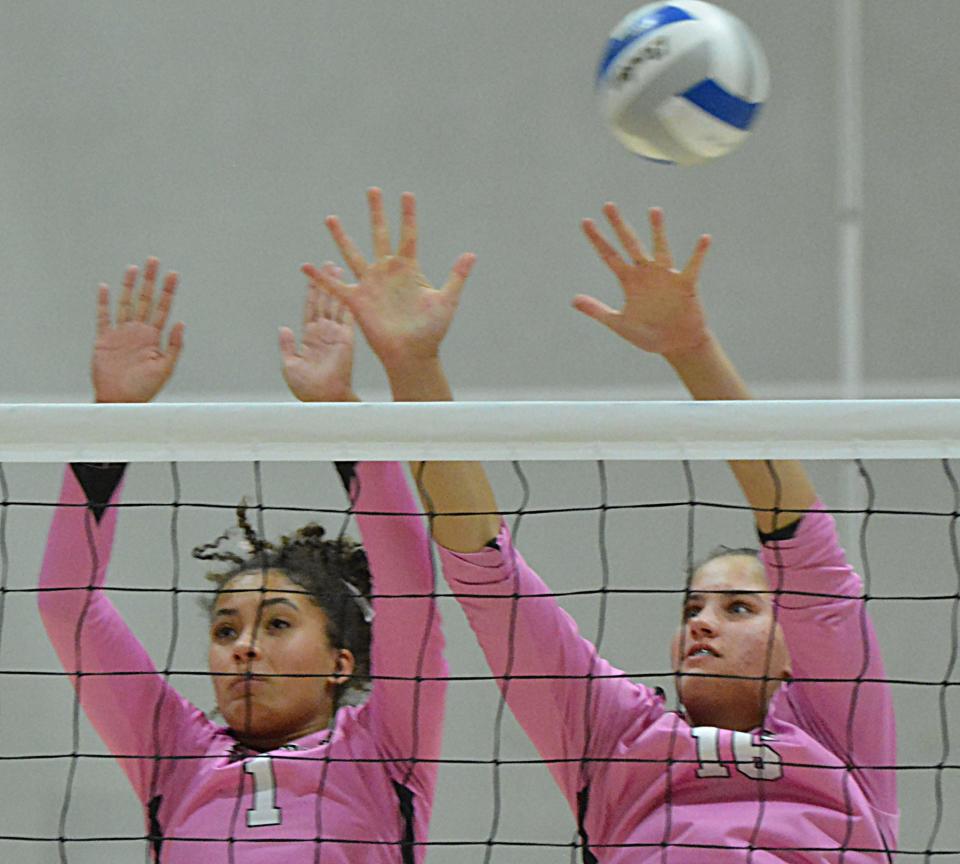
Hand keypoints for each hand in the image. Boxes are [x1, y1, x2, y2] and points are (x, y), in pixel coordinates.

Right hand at [92, 258, 183, 402]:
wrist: (121, 401)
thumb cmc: (144, 388)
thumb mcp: (165, 368)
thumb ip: (174, 346)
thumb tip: (182, 323)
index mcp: (154, 337)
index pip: (163, 308)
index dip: (168, 291)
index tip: (173, 274)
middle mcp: (138, 331)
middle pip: (145, 300)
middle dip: (150, 281)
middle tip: (154, 261)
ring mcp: (121, 333)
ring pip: (125, 303)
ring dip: (129, 286)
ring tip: (134, 268)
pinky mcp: (104, 339)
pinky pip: (103, 317)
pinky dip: (104, 302)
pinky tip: (106, 287)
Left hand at [279, 267, 358, 402]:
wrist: (324, 397)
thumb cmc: (306, 387)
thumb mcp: (289, 365)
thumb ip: (286, 346)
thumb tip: (283, 328)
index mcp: (309, 337)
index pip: (310, 309)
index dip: (311, 292)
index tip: (313, 276)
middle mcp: (324, 332)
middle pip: (324, 302)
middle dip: (326, 283)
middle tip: (329, 264)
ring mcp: (335, 334)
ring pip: (336, 305)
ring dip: (337, 288)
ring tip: (338, 270)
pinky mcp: (346, 339)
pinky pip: (347, 317)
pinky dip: (348, 303)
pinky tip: (349, 288)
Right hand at [302, 188, 475, 374]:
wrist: (413, 354)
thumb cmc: (432, 331)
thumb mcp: (446, 301)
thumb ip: (456, 276)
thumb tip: (471, 254)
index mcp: (409, 269)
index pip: (408, 235)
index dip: (408, 215)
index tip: (407, 194)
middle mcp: (388, 272)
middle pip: (380, 235)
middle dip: (377, 213)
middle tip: (373, 190)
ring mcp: (371, 285)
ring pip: (353, 254)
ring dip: (341, 236)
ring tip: (331, 218)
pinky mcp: (358, 301)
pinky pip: (335, 286)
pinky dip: (320, 278)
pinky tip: (304, 266)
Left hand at [574, 204, 711, 359]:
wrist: (676, 345)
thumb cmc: (648, 335)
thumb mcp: (619, 323)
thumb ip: (597, 311)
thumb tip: (573, 300)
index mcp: (629, 281)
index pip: (609, 256)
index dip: (597, 240)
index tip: (585, 221)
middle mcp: (646, 273)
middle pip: (630, 244)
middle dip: (619, 226)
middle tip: (608, 205)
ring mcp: (666, 276)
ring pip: (659, 249)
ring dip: (657, 231)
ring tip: (653, 210)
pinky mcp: (685, 285)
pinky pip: (692, 267)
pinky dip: (698, 254)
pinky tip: (704, 239)